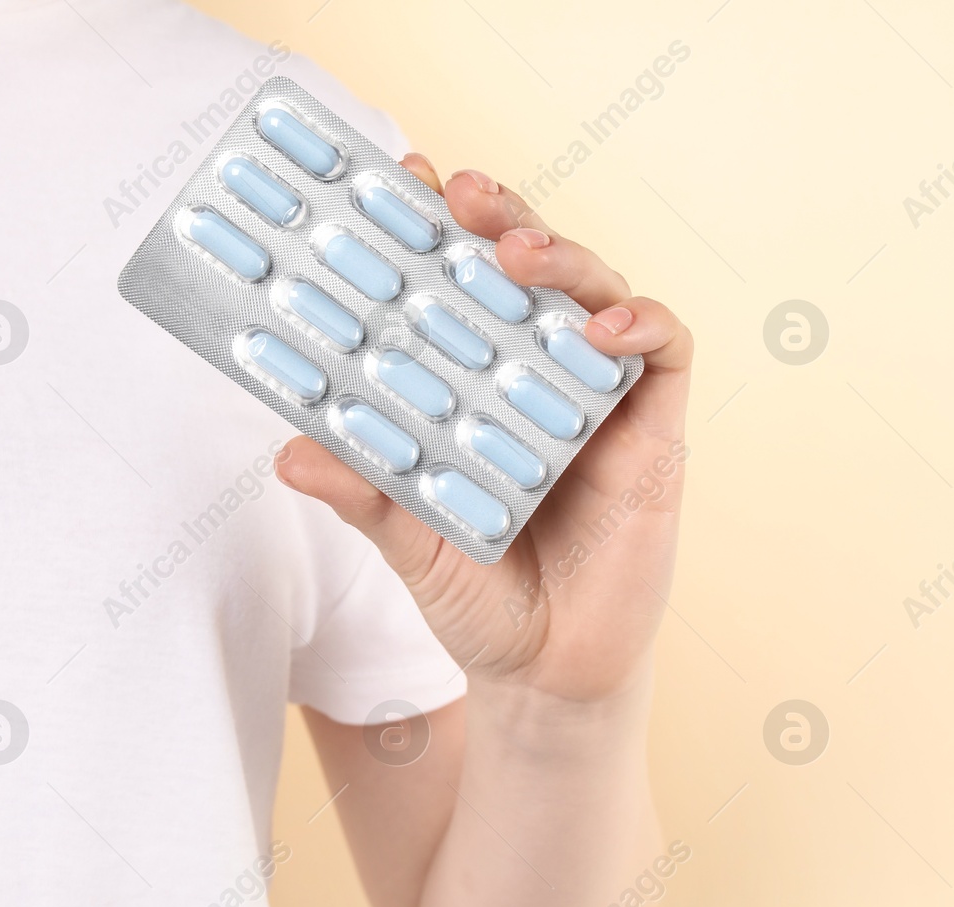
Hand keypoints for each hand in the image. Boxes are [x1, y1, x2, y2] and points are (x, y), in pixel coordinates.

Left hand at [275, 155, 691, 703]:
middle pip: (533, 268)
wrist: (548, 679)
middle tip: (457, 194)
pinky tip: (601, 330)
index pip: (464, 284)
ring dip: (562, 258)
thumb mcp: (409, 542)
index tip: (401, 180)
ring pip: (598, 291)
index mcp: (481, 385)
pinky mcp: (655, 434)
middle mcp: (543, 377)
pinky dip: (642, 326)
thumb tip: (288, 452)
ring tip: (514, 251)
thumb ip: (363, 494)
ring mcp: (602, 400)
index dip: (440, 227)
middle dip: (499, 217)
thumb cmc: (480, 602)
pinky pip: (665, 355)